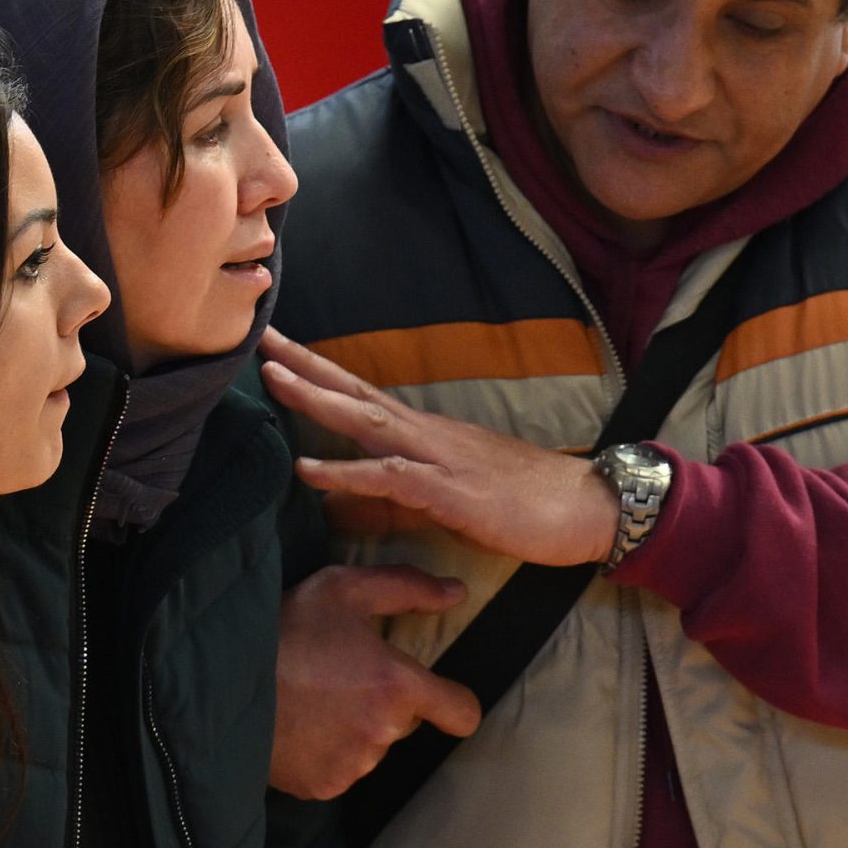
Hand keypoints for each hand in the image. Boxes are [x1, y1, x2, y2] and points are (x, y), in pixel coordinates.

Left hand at [261, 330, 620, 570]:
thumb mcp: (460, 492)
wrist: (587, 507)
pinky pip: (388, 478)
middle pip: (356, 392)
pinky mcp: (450, 492)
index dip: (321, 372)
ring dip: (316, 401)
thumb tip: (379, 492)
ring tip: (272, 380)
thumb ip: (417, 486)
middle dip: (306, 367)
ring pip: (366, 422)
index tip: (281, 351)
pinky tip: (308, 471)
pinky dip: (346, 472)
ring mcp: (438, 458)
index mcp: (428, 434)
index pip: (364, 394)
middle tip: (261, 340)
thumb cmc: (530, 501)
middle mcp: (427, 435)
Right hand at [274, 565, 482, 799]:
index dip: (456, 704)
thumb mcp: (342, 588)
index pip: (461, 713)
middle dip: (385, 704)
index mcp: (397, 685)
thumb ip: (407, 587)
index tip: (443, 698)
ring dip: (355, 728)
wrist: (219, 680)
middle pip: (406, 723)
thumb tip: (456, 591)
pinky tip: (299, 727)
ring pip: (372, 746)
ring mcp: (354, 765)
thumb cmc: (284, 629)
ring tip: (313, 701)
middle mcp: (383, 732)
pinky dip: (326, 752)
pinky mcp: (324, 786)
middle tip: (341, 678)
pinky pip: (340, 770)